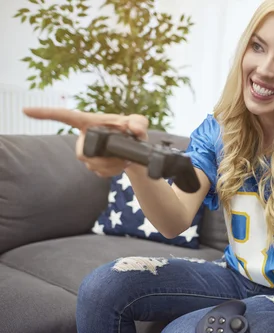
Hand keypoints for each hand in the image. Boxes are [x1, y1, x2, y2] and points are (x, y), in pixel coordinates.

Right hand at [23, 107, 148, 177]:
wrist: (137, 150)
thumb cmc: (134, 132)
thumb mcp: (140, 123)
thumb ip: (139, 122)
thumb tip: (135, 129)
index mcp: (90, 122)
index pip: (64, 116)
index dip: (44, 114)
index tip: (26, 110)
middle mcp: (84, 137)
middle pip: (81, 153)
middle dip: (103, 159)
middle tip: (123, 156)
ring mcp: (87, 152)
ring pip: (92, 165)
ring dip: (112, 166)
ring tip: (126, 159)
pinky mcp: (93, 165)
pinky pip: (99, 173)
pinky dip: (113, 172)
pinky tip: (122, 165)